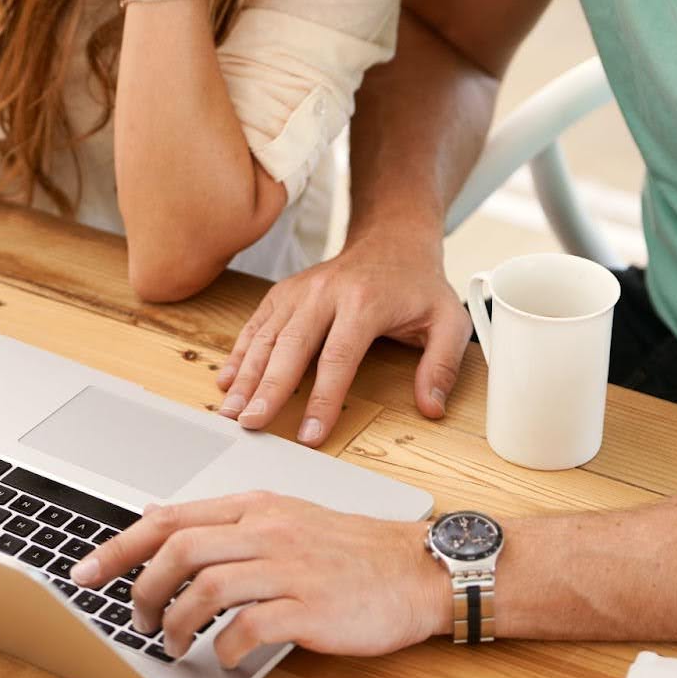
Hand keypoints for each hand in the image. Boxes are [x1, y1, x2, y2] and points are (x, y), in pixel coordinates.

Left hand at [69, 492, 449, 664]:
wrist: (414, 569)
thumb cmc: (349, 549)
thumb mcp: (283, 517)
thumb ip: (225, 520)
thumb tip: (161, 517)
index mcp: (256, 506)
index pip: (172, 516)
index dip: (120, 545)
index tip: (86, 572)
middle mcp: (266, 530)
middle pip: (179, 547)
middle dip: (141, 587)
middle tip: (134, 618)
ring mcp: (288, 567)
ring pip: (205, 586)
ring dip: (176, 622)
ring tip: (173, 644)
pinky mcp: (309, 607)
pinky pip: (248, 626)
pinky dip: (224, 646)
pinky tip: (224, 655)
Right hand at [214, 243, 471, 443]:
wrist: (392, 240)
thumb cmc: (419, 286)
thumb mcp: (449, 321)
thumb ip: (443, 365)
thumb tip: (431, 408)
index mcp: (364, 303)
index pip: (337, 359)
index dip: (322, 401)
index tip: (309, 436)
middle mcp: (326, 293)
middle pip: (290, 347)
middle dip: (268, 389)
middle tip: (250, 424)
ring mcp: (301, 290)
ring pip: (267, 336)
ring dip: (245, 375)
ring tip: (229, 411)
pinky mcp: (285, 291)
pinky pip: (257, 323)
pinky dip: (240, 352)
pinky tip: (227, 380)